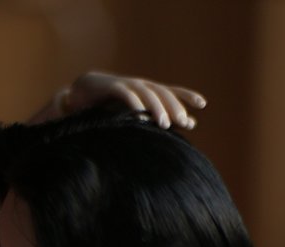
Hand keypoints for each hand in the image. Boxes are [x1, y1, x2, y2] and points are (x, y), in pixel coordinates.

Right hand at [56, 71, 205, 129]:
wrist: (82, 93)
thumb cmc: (110, 106)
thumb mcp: (136, 113)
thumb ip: (158, 117)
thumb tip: (189, 123)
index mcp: (148, 91)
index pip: (172, 91)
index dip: (187, 96)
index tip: (202, 104)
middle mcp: (141, 85)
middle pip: (162, 93)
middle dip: (174, 107)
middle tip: (183, 122)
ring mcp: (127, 84)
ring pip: (147, 94)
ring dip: (157, 108)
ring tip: (165, 124)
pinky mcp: (111, 87)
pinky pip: (126, 94)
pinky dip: (134, 105)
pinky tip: (141, 117)